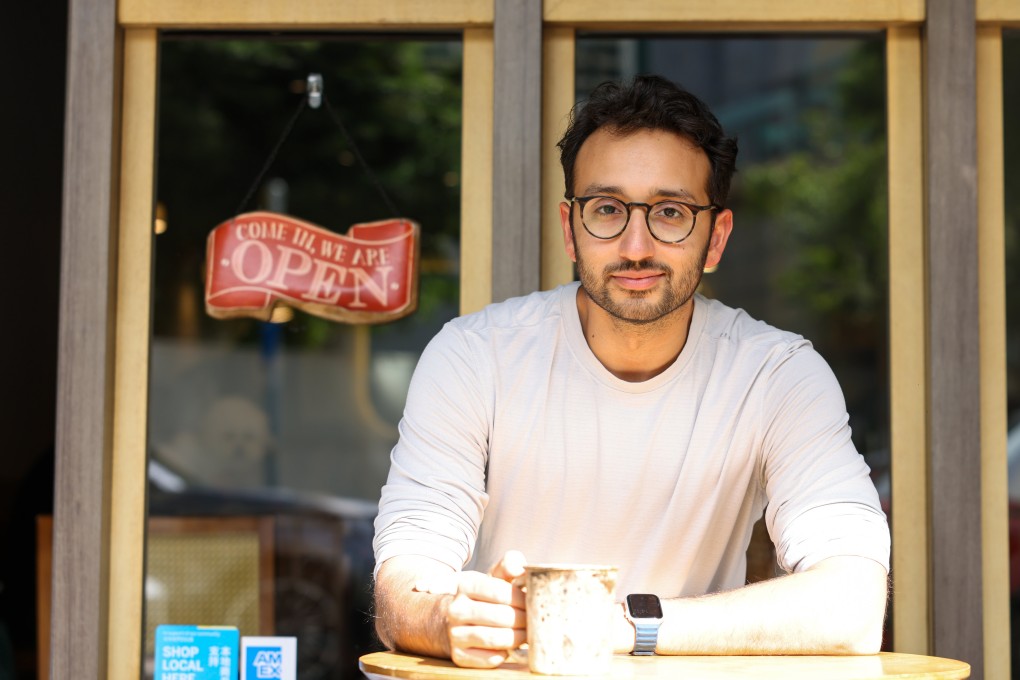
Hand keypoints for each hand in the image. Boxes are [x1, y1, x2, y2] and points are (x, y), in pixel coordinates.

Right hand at [415, 550, 527, 667]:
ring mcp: (455, 634)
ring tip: (527, 633)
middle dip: (524, 620)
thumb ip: (510, 564)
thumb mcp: (496, 575)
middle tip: (534, 620)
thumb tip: (520, 569)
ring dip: (518, 638)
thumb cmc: (487, 596)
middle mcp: (456, 609)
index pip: (501, 592)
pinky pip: (490, 658)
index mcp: (466, 585)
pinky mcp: (459, 656)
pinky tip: (510, 646)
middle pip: (501, 617)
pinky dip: (505, 654)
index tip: (532, 601)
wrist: (459, 620)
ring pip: (495, 639)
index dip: (522, 598)